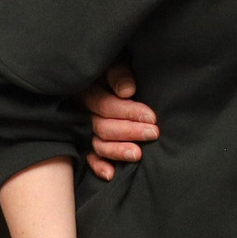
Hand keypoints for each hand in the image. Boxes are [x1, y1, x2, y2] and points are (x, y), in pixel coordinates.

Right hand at [81, 65, 159, 182]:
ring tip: (138, 154)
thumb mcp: (115, 63)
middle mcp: (83, 112)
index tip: (151, 117)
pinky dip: (98, 166)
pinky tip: (111, 174)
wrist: (106, 76)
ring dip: (117, 151)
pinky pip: (89, 157)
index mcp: (88, 91)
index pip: (105, 106)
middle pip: (103, 127)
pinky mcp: (88, 143)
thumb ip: (119, 74)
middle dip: (130, 131)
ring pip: (98, 144)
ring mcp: (84, 129)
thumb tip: (127, 91)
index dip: (128, 112)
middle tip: (153, 133)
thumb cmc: (114, 70)